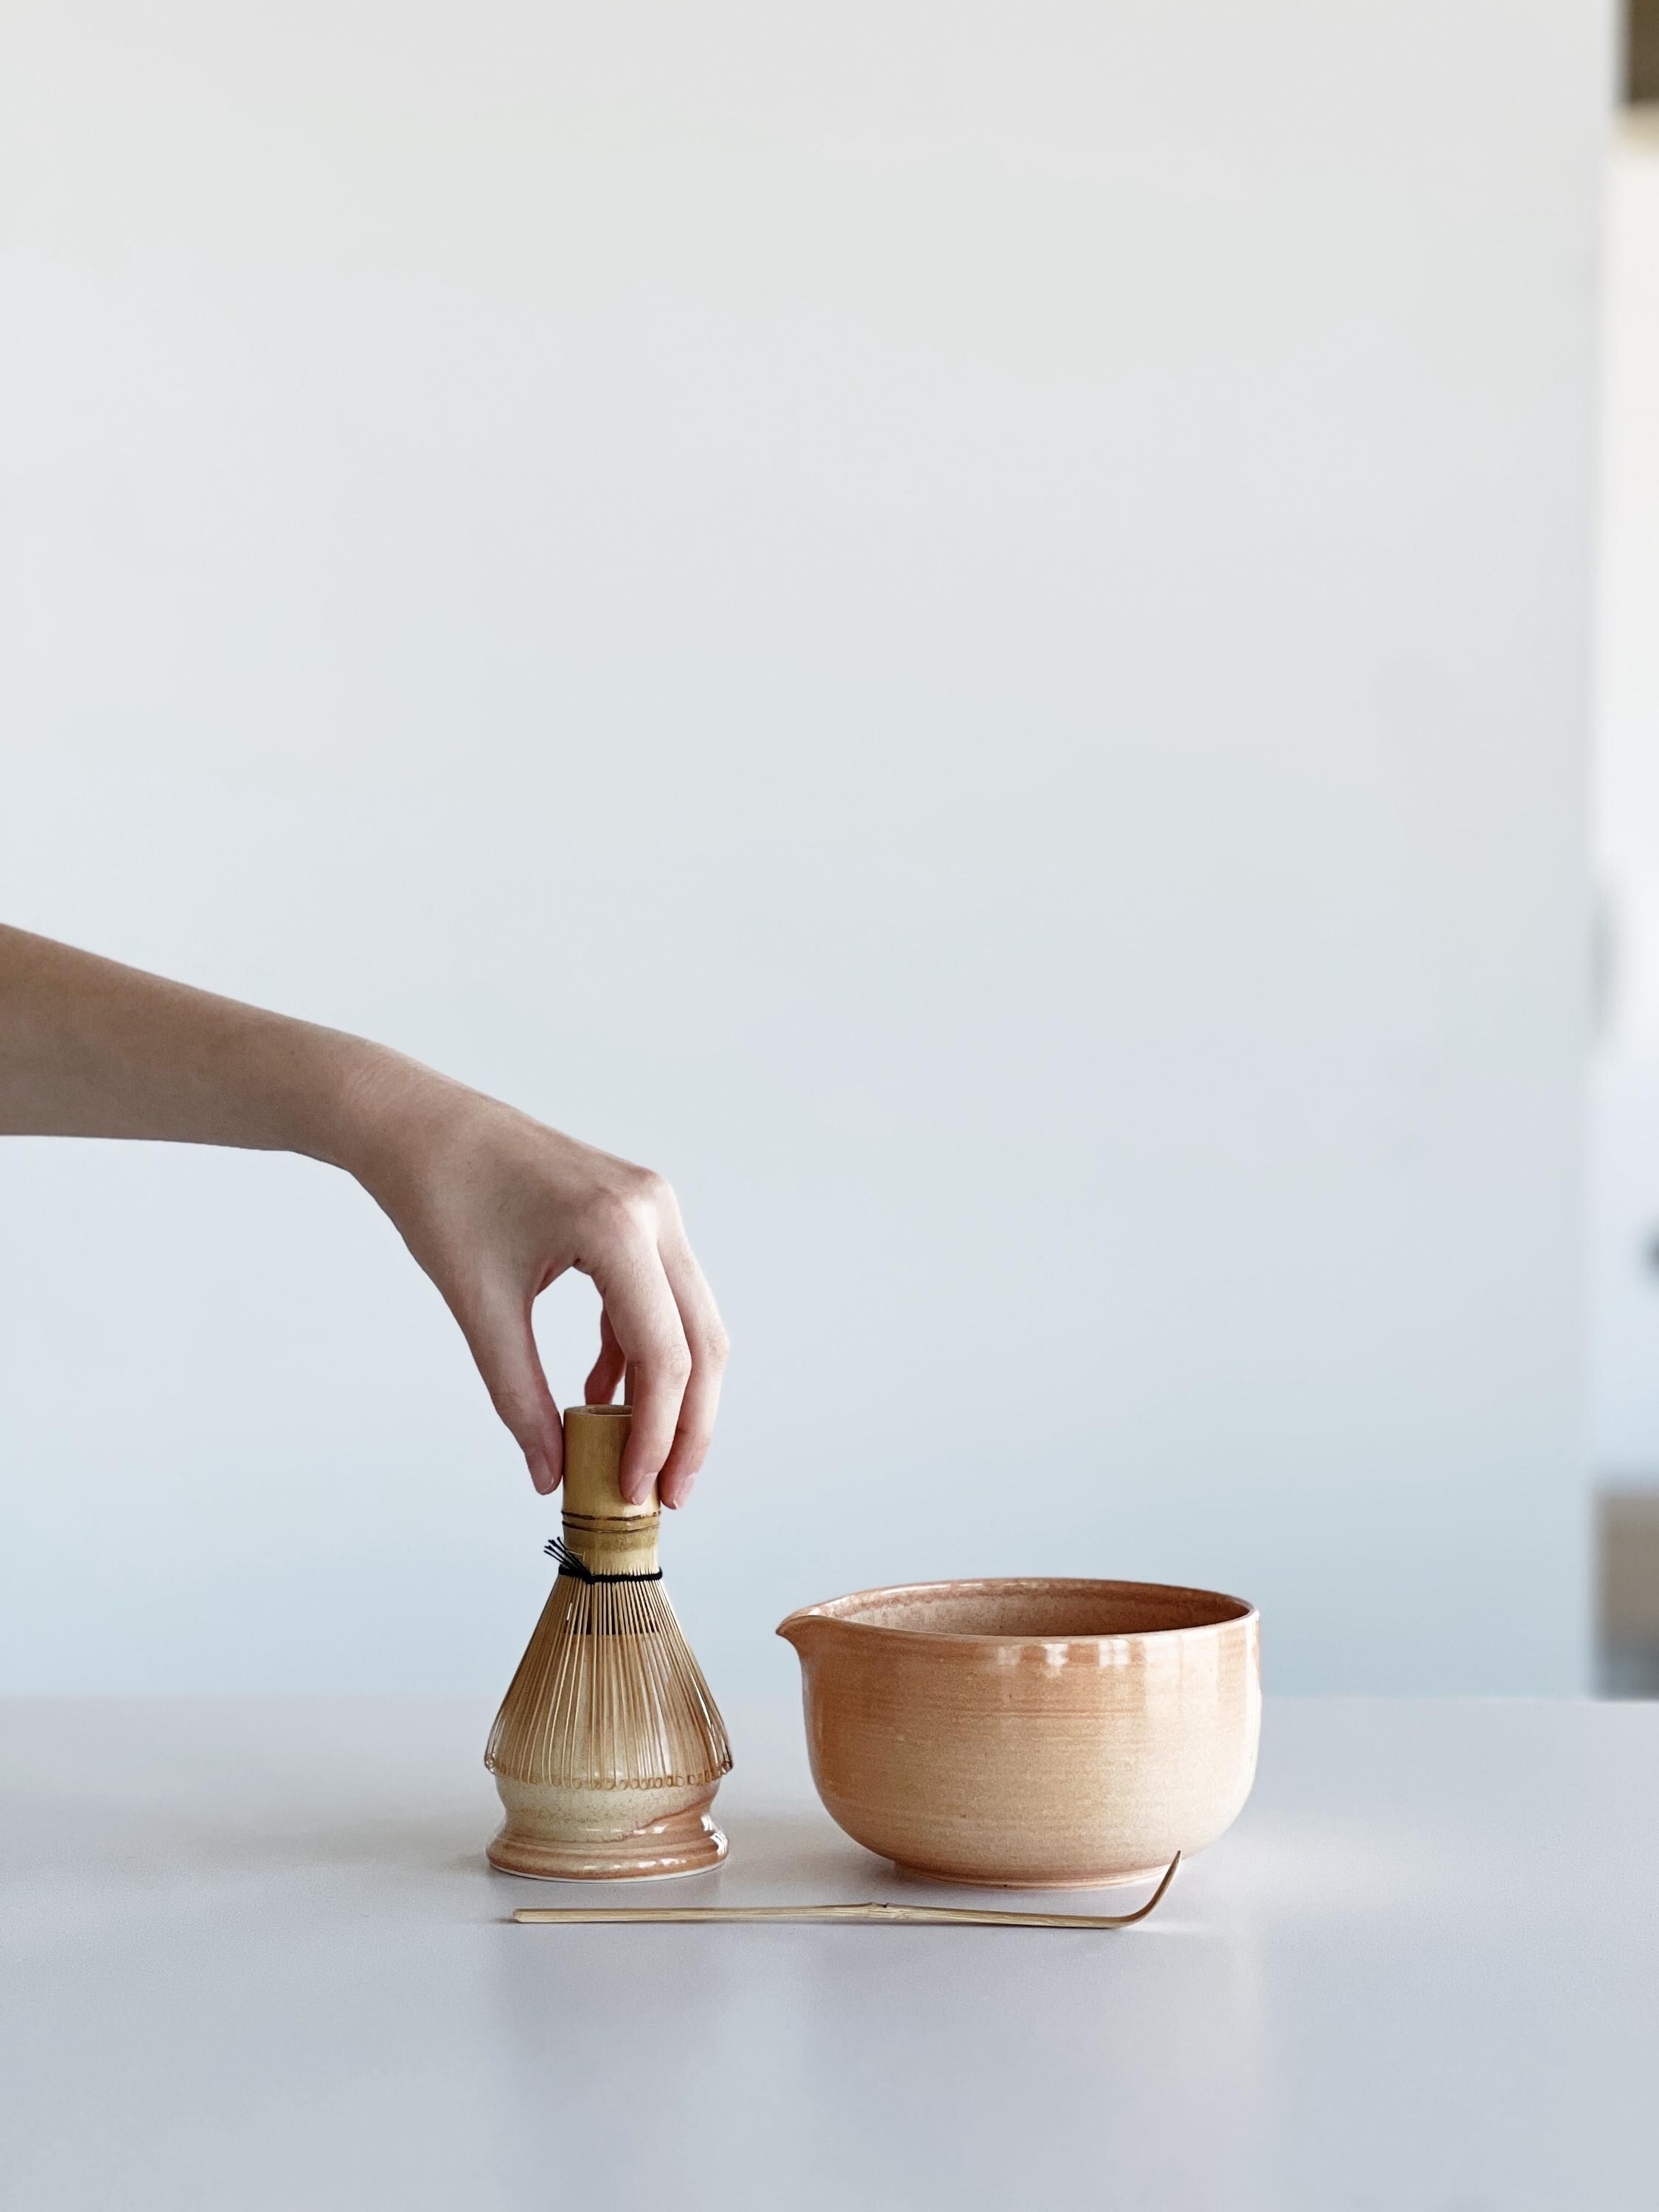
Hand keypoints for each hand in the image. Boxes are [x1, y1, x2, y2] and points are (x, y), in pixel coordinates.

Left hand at [345, 1063, 726, 1505]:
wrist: (423, 1125)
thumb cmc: (442, 1199)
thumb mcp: (480, 1308)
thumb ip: (520, 1396)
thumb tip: (549, 1475)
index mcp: (617, 1229)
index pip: (665, 1355)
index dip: (659, 1435)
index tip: (638, 1491)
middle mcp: (654, 1212)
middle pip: (701, 1341)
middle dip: (689, 1425)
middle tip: (668, 1494)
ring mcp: (654, 1207)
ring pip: (691, 1321)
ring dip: (672, 1392)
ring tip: (640, 1457)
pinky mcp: (640, 1212)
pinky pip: (660, 1296)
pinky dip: (641, 1350)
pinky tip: (601, 1392)